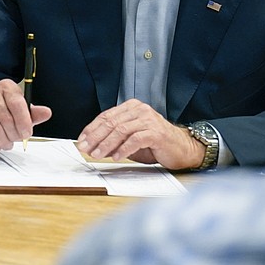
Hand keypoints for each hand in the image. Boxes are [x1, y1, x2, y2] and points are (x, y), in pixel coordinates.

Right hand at [0, 79, 51, 149]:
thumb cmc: (4, 109)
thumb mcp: (22, 110)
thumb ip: (34, 113)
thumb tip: (46, 113)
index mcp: (7, 87)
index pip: (17, 104)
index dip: (24, 122)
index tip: (27, 133)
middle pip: (6, 118)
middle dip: (14, 134)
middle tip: (17, 139)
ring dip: (3, 140)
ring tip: (8, 142)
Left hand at [76, 98, 204, 169]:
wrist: (182, 148)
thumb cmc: (155, 144)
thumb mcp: (130, 139)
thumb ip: (114, 139)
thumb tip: (92, 146)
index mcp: (131, 107)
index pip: (106, 116)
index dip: (92, 129)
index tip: (81, 140)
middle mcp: (140, 110)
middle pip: (111, 122)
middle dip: (95, 137)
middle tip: (85, 148)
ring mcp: (149, 120)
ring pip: (121, 130)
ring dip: (106, 144)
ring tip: (97, 154)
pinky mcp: (156, 132)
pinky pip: (135, 139)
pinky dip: (123, 149)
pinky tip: (116, 157)